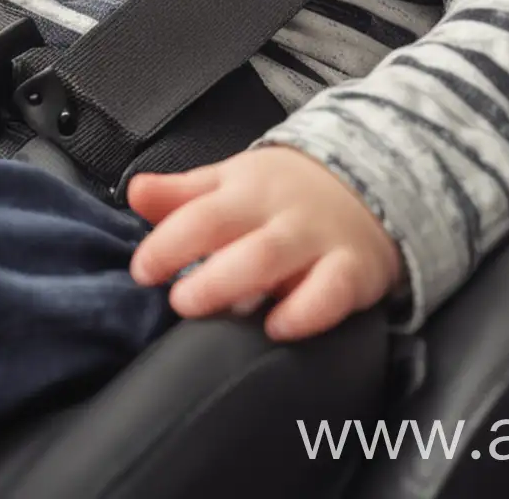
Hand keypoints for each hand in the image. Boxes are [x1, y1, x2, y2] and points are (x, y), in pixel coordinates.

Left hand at [126, 147, 402, 340]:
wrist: (374, 180)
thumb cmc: (287, 193)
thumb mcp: (234, 183)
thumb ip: (182, 195)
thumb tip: (134, 192)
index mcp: (245, 187)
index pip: (198, 211)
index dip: (165, 243)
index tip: (141, 271)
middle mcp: (278, 210)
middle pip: (230, 230)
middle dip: (194, 263)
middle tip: (175, 298)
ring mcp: (316, 238)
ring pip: (270, 256)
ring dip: (231, 283)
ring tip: (201, 307)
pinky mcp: (352, 269)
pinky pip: (331, 290)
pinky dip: (305, 310)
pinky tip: (277, 327)